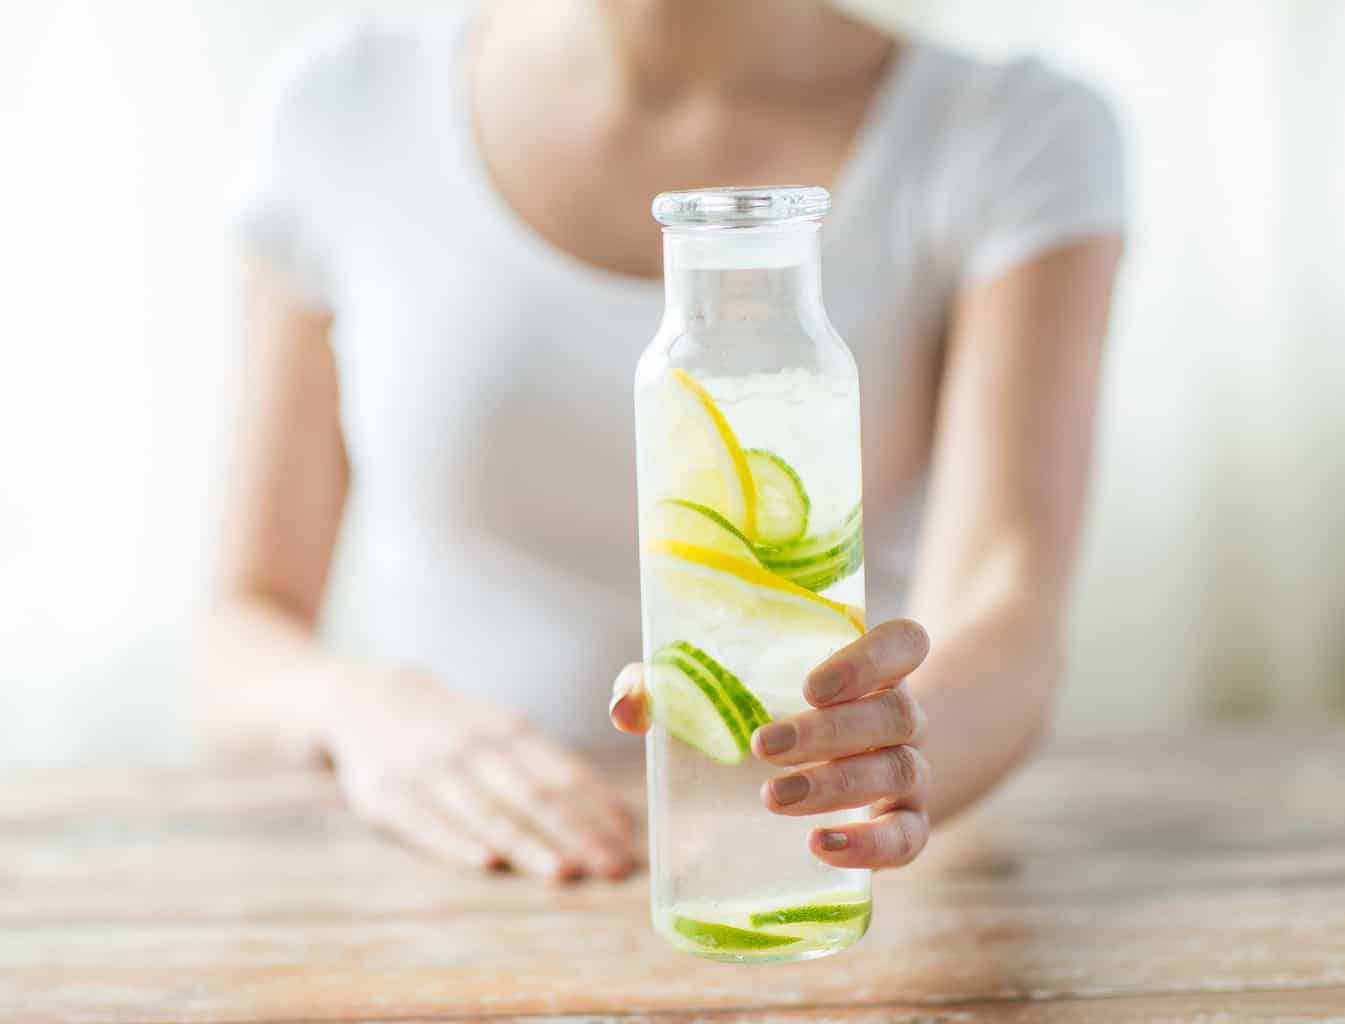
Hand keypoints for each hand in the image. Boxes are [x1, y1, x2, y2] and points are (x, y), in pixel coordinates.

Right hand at [327, 666, 636, 881]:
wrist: (370, 701)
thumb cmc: (457, 729)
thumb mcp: (503, 730)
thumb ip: (554, 770)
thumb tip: (618, 816)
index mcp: (510, 731)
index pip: (563, 775)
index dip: (598, 812)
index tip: (628, 846)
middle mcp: (475, 748)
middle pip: (534, 796)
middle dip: (577, 834)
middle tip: (611, 868)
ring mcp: (432, 771)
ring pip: (488, 813)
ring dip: (528, 844)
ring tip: (563, 873)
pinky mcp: (391, 796)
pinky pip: (429, 823)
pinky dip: (458, 843)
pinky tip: (486, 864)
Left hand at [611, 619, 931, 869]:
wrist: (846, 769)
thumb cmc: (772, 712)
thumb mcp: (726, 690)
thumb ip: (669, 685)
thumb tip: (626, 707)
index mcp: (870, 667)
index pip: (905, 643)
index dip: (871, 658)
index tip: (812, 685)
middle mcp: (901, 714)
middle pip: (894, 713)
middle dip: (828, 732)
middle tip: (763, 747)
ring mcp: (911, 771)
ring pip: (899, 770)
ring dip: (837, 785)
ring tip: (772, 797)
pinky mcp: (906, 826)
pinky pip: (908, 839)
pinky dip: (870, 846)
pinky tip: (821, 846)